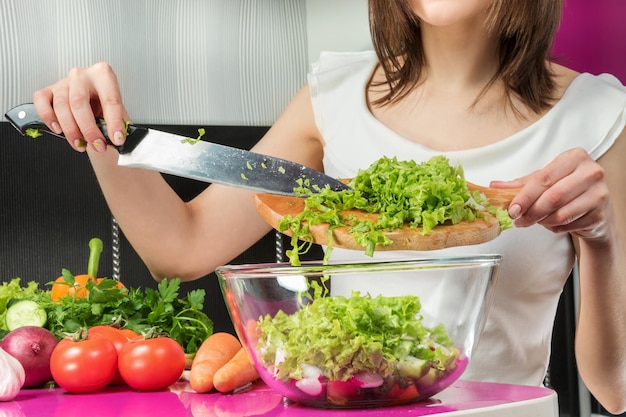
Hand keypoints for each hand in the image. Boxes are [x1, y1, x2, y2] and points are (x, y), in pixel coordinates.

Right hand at [32, 62, 128, 152]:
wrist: (93, 102)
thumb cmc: (103, 104)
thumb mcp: (117, 112)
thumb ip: (117, 123)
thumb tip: (118, 138)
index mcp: (103, 75)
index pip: (109, 99)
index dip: (114, 122)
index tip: (117, 138)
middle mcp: (81, 76)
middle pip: (79, 102)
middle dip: (89, 129)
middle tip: (97, 145)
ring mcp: (63, 82)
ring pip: (61, 106)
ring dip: (71, 130)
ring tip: (81, 144)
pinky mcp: (48, 90)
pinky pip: (41, 102)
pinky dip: (48, 117)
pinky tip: (59, 129)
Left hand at [490, 148, 611, 241]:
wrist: (594, 209)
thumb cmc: (567, 190)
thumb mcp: (544, 182)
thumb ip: (520, 184)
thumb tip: (494, 186)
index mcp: (574, 157)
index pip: (544, 178)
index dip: (525, 196)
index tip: (512, 209)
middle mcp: (591, 172)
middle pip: (553, 196)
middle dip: (531, 212)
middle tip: (518, 220)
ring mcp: (599, 193)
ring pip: (561, 213)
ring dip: (541, 221)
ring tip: (534, 220)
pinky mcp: (600, 213)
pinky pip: (569, 225)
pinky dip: (554, 227)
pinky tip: (552, 223)